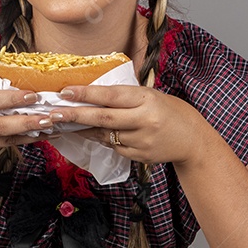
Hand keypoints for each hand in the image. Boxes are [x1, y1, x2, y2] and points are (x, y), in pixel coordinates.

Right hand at [0, 88, 56, 165]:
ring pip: (4, 139)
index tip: (32, 95)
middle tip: (49, 117)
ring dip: (30, 134)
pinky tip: (37, 136)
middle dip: (26, 122)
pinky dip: (20, 140)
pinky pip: (0, 146)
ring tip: (52, 127)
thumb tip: (9, 89)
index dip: (11, 99)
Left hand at [53, 85, 206, 166]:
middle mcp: (144, 121)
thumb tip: (92, 93)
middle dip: (75, 114)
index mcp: (147, 100)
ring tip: (64, 121)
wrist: (193, 140)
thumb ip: (126, 96)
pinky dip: (101, 138)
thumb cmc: (170, 111)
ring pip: (105, 134)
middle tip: (54, 112)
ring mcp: (141, 141)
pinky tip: (91, 132)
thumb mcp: (151, 95)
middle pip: (103, 118)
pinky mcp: (139, 157)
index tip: (66, 91)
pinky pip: (113, 146)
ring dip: (83, 128)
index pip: (111, 95)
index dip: (87, 93)